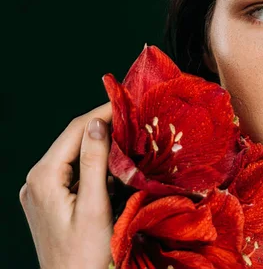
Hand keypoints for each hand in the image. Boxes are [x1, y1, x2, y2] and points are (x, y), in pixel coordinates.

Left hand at [19, 102, 113, 268]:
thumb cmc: (86, 255)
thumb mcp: (95, 206)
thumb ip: (95, 162)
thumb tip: (98, 123)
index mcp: (43, 178)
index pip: (75, 131)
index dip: (102, 112)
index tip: (127, 102)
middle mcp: (36, 181)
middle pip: (73, 142)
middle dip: (103, 127)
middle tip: (133, 118)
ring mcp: (40, 192)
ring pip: (73, 156)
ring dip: (100, 146)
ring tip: (128, 137)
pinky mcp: (49, 201)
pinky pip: (72, 172)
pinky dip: (93, 164)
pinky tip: (113, 165)